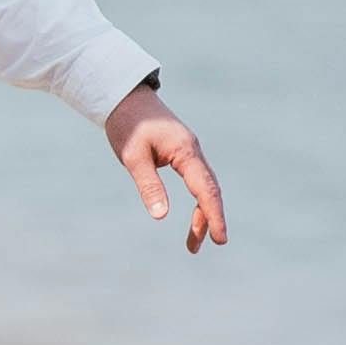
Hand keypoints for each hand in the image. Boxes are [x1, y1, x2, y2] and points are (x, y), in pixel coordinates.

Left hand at [104, 85, 225, 253]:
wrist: (126, 97)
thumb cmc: (128, 124)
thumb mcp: (133, 156)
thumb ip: (149, 185)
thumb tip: (161, 216)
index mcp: (185, 151)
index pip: (205, 188)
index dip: (214, 215)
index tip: (220, 238)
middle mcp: (193, 151)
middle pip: (210, 190)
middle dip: (210, 219)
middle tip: (203, 247)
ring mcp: (190, 152)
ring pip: (205, 187)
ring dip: (202, 214)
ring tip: (192, 244)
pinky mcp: (182, 154)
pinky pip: (197, 181)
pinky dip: (198, 201)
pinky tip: (194, 218)